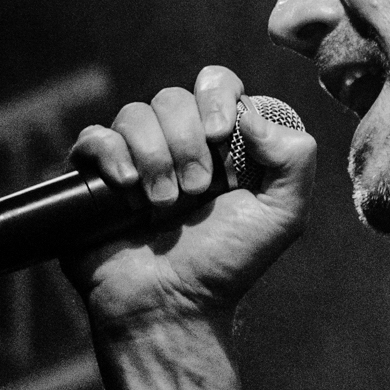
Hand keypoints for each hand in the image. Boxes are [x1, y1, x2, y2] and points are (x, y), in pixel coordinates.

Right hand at [61, 65, 314, 329]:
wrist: (171, 306)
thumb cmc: (226, 264)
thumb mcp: (282, 215)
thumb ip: (294, 159)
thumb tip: (252, 112)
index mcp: (220, 143)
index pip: (217, 84)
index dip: (218, 98)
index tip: (221, 135)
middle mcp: (176, 143)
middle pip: (173, 97)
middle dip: (187, 143)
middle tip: (195, 191)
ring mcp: (133, 158)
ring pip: (134, 114)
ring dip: (154, 158)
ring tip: (163, 206)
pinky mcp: (95, 177)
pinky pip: (94, 137)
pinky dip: (112, 156)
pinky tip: (127, 190)